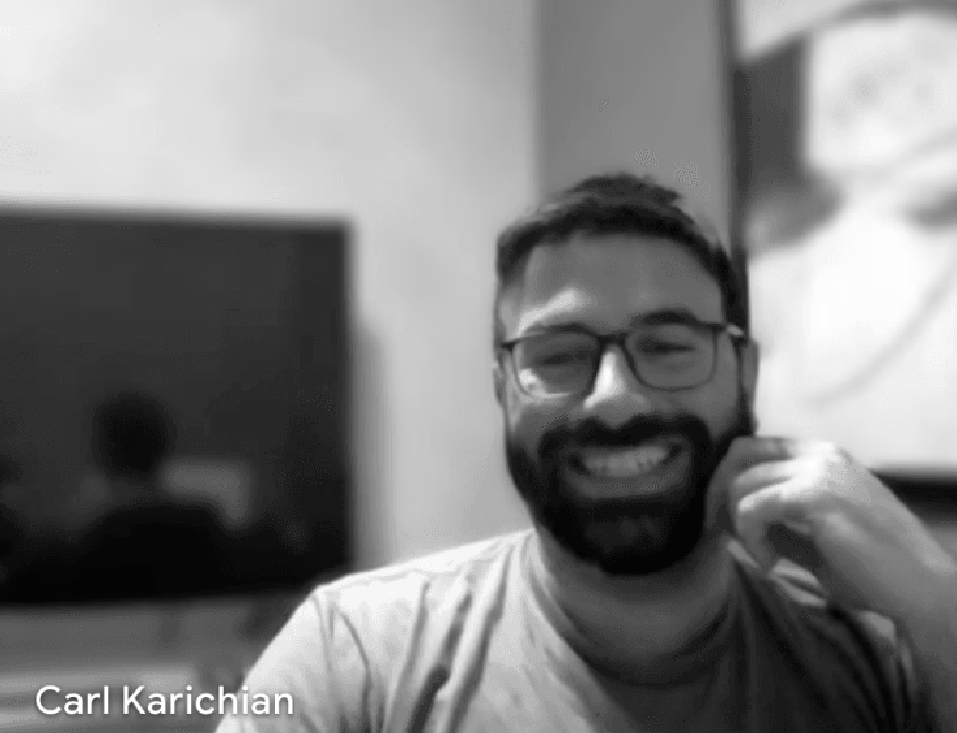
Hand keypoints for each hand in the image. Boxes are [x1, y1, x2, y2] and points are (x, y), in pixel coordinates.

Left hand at [706, 437, 956, 624]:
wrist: (922, 588)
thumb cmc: (873, 569)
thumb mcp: (816, 535)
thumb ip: (778, 519)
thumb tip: (730, 517)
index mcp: (822, 456)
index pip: (753, 447)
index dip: (727, 480)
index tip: (723, 520)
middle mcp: (820, 453)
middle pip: (738, 454)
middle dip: (718, 494)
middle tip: (721, 534)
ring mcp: (819, 470)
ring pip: (740, 482)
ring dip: (736, 523)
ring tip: (762, 556)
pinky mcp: (816, 494)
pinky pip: (753, 507)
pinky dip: (750, 538)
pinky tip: (771, 563)